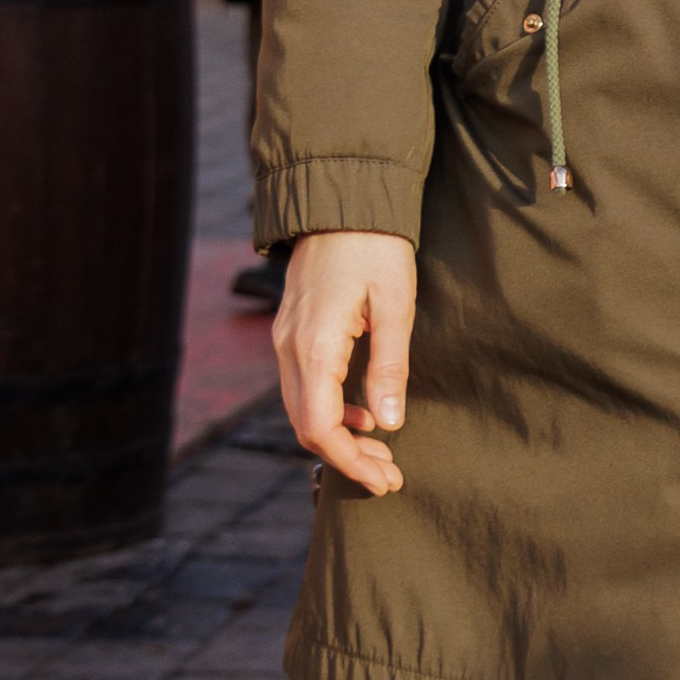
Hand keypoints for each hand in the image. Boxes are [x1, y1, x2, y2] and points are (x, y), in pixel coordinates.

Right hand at [275, 232, 417, 495]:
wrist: (341, 198)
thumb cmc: (375, 247)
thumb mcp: (395, 305)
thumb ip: (390, 367)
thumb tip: (388, 425)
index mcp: (315, 346)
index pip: (321, 427)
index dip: (351, 462)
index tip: (386, 481)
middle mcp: (289, 348)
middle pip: (306, 426)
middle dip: (346, 459)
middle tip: (390, 477)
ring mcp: (284, 339)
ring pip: (301, 409)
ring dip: (338, 438)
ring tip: (382, 454)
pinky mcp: (291, 331)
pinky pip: (302, 387)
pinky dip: (329, 411)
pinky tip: (364, 415)